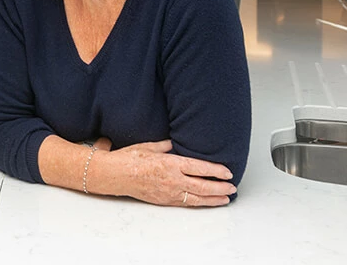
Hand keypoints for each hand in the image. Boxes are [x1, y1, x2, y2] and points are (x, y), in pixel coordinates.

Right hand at [99, 139, 235, 206]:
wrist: (114, 175)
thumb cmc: (129, 159)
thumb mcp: (149, 146)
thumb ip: (166, 145)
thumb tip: (177, 142)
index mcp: (170, 164)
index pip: (200, 168)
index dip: (216, 171)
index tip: (227, 172)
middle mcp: (172, 180)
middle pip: (203, 186)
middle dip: (220, 188)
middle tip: (232, 187)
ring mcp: (169, 192)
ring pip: (197, 198)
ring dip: (214, 199)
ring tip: (225, 198)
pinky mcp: (164, 200)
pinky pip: (186, 203)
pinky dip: (199, 203)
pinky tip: (206, 203)